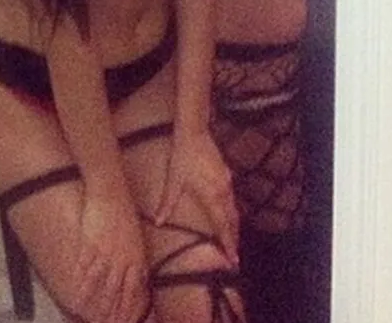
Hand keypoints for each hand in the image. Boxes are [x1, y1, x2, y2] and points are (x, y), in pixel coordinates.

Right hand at [73, 192, 149, 322]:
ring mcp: (107, 252)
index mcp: (137, 257)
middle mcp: (123, 258)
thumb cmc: (125, 212)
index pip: (134, 291)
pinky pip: (86, 266)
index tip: (123, 321)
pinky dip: (82, 280)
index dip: (128, 309)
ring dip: (93, 300)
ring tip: (85, 312)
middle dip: (111, 310)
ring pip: (100, 283)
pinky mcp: (92, 243)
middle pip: (117, 292)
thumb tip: (141, 276)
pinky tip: (77, 288)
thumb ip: (138, 258)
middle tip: (105, 322)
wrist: (110, 191)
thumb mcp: (137, 237)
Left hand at [154, 130, 238, 263]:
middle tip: (233, 257)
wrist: (194, 132)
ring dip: (233, 226)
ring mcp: (227, 182)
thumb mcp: (173, 181)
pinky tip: (227, 214)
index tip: (232, 259)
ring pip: (234, 209)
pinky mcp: (226, 175)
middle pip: (232, 221)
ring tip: (231, 240)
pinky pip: (232, 199)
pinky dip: (231, 211)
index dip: (228, 244)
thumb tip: (157, 222)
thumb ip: (167, 203)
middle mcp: (223, 191)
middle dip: (233, 239)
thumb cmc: (182, 156)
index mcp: (212, 196)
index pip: (223, 226)